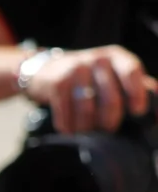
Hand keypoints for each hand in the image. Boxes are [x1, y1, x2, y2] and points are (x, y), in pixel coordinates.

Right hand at [19, 44, 153, 134]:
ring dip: (87, 127)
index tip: (138, 111)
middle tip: (108, 131)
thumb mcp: (117, 75)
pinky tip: (69, 130)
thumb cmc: (92, 77)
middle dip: (110, 120)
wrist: (50, 68)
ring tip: (87, 134)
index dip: (137, 93)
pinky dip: (68, 125)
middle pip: (110, 97)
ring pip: (87, 107)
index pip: (132, 72)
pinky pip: (65, 110)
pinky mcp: (57, 82)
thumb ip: (141, 88)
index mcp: (118, 57)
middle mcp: (98, 59)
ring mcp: (76, 69)